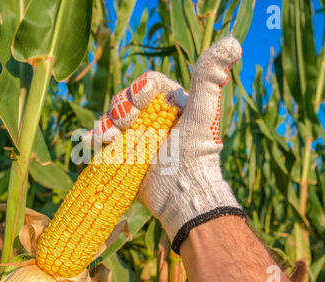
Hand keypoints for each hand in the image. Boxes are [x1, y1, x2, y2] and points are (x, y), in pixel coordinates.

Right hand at [84, 36, 244, 252]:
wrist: (182, 195)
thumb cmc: (195, 155)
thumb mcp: (202, 114)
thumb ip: (209, 79)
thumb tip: (234, 43)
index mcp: (173, 105)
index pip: (149, 84)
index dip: (139, 88)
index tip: (140, 102)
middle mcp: (156, 119)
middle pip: (127, 100)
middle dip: (120, 108)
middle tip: (126, 124)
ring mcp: (139, 137)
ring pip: (112, 119)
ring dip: (104, 123)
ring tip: (107, 137)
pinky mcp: (126, 154)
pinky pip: (105, 140)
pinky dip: (95, 138)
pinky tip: (91, 141)